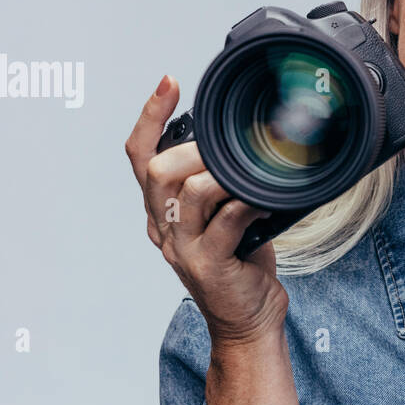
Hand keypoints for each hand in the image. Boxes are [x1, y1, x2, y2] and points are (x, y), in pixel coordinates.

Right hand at [125, 75, 288, 343]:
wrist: (248, 323)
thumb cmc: (242, 266)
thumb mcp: (226, 217)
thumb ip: (223, 185)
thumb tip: (248, 142)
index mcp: (162, 213)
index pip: (140, 156)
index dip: (150, 116)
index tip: (169, 81)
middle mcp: (164, 229)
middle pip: (156, 171)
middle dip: (193, 150)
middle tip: (226, 150)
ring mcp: (184, 249)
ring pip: (189, 193)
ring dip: (222, 175)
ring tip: (248, 176)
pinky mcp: (209, 267)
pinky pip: (225, 222)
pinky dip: (247, 204)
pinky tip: (264, 202)